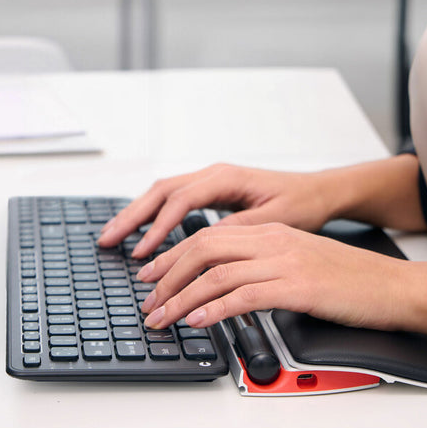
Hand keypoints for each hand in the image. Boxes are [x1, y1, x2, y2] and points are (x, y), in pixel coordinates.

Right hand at [97, 164, 337, 257]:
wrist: (319, 191)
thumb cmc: (302, 203)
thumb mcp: (274, 220)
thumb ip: (239, 230)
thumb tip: (207, 245)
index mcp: (226, 177)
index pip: (181, 200)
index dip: (158, 227)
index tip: (142, 253)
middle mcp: (214, 174)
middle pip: (160, 191)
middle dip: (131, 216)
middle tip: (107, 240)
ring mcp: (211, 181)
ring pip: (162, 193)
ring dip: (136, 215)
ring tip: (113, 237)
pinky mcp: (212, 192)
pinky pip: (173, 200)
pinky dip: (153, 215)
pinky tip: (141, 234)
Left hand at [137, 222, 426, 348]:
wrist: (395, 288)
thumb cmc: (354, 284)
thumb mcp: (304, 266)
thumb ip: (266, 271)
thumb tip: (228, 293)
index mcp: (274, 233)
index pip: (209, 235)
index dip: (173, 255)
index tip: (152, 277)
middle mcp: (276, 241)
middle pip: (203, 247)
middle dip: (167, 275)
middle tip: (146, 300)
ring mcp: (286, 262)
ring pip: (216, 273)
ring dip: (180, 297)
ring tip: (161, 319)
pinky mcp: (297, 286)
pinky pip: (243, 295)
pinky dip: (213, 308)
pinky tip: (197, 320)